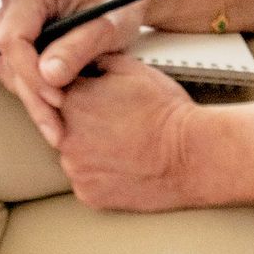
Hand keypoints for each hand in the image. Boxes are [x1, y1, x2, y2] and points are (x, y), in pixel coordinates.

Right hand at [0, 0, 150, 145]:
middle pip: (6, 54)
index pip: (13, 38)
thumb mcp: (107, 27)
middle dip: (30, 92)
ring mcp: (10, 11)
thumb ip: (77, 50)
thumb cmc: (117, 5)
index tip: (56, 97)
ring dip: (21, 90)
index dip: (30, 73)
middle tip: (56, 124)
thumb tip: (48, 76)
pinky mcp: (12, 25)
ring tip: (49, 120)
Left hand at [54, 54, 203, 211]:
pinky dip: (99, 175)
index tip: (100, 99)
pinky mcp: (88, 194)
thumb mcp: (131, 68)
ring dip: (89, 149)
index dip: (81, 93)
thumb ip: (95, 61)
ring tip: (122, 145)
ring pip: (73, 154)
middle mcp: (65, 137)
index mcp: (71, 101)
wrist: (195, 154)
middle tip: (116, 123)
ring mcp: (75, 169)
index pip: (57, 92)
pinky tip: (123, 165)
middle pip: (61, 125)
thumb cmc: (168, 111)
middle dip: (83, 122)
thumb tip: (79, 59)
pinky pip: (86, 181)